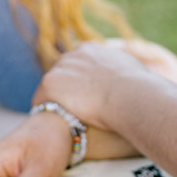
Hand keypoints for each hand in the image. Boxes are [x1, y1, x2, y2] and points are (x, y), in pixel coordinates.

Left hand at [33, 42, 151, 129]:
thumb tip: (131, 76)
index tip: (80, 98)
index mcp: (91, 50)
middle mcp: (73, 54)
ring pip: (49, 89)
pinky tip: (52, 126)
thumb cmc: (136, 88)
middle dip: (63, 93)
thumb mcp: (131, 70)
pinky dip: (44, 113)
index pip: (75, 65)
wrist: (128, 94)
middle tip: (68, 114)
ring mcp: (60, 67)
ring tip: (59, 122)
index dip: (77, 84)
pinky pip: (40, 101)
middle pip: (60, 75)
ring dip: (53, 103)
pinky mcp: (50, 83)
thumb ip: (123, 70)